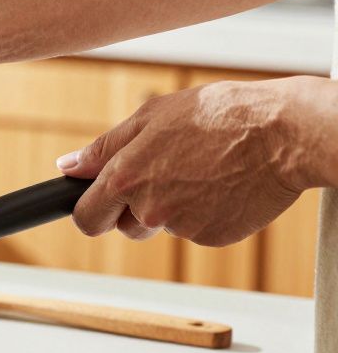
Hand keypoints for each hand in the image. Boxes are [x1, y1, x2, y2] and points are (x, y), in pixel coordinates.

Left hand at [58, 77, 322, 245]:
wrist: (283, 133)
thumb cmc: (219, 115)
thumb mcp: (152, 116)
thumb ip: (104, 147)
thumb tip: (68, 167)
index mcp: (126, 177)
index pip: (85, 217)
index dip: (88, 211)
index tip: (95, 205)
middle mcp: (149, 209)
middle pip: (122, 226)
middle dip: (130, 211)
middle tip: (162, 176)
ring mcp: (182, 226)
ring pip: (162, 225)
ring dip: (171, 207)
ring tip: (201, 170)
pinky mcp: (213, 237)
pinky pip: (195, 229)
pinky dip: (204, 212)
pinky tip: (223, 183)